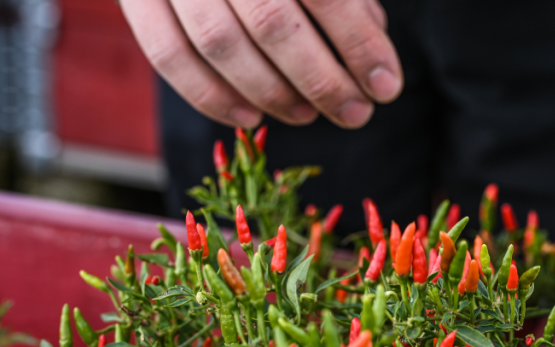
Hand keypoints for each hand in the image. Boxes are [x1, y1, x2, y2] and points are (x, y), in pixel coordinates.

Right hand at [122, 0, 401, 128]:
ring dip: (272, 92)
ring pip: (220, 43)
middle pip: (274, 22)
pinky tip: (250, 116)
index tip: (386, 86)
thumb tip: (374, 51)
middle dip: (322, 80)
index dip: (360, 44)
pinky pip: (168, 54)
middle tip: (354, 113)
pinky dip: (210, 96)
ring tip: (308, 114)